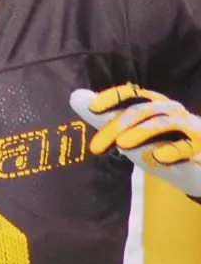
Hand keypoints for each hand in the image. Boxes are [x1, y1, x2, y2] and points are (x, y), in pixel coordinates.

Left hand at [70, 84, 200, 196]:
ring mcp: (188, 126)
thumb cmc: (158, 146)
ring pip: (164, 122)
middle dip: (116, 127)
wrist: (193, 169)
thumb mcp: (130, 134)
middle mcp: (170, 110)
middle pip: (142, 111)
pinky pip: (187, 145)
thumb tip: (76, 97)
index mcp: (153, 105)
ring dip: (142, 132)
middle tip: (96, 146)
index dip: (113, 97)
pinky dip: (173, 150)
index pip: (132, 94)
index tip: (92, 108)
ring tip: (122, 145)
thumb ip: (105, 118)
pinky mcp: (200, 144)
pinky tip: (158, 156)